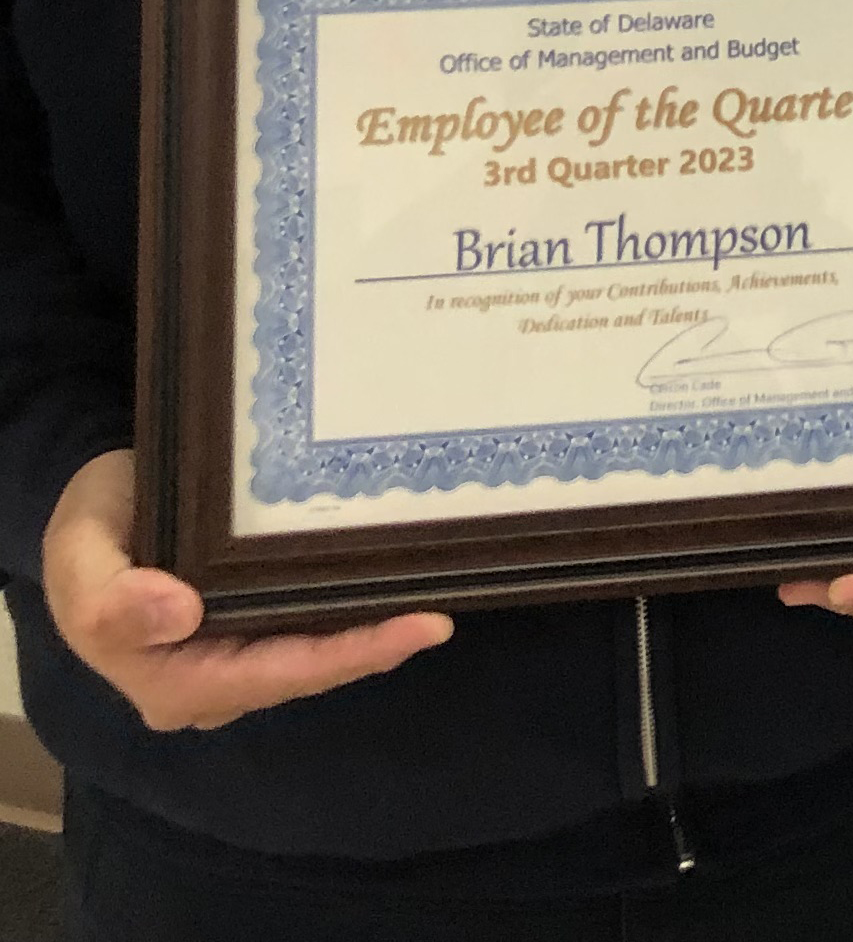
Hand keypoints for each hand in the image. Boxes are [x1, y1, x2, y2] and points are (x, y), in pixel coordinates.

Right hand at [41, 451, 449, 731]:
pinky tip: (395, 585)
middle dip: (374, 649)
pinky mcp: (249, 625)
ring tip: (435, 602)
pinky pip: (308, 626)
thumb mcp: (79, 554)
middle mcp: (208, 681)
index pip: (276, 675)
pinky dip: (352, 611)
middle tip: (440, 618)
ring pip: (314, 653)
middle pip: (306, 671)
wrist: (99, 504)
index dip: (349, 656)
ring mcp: (231, 655)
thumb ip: (109, 598)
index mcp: (170, 681)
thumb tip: (178, 615)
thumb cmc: (93, 526)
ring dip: (371, 632)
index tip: (418, 628)